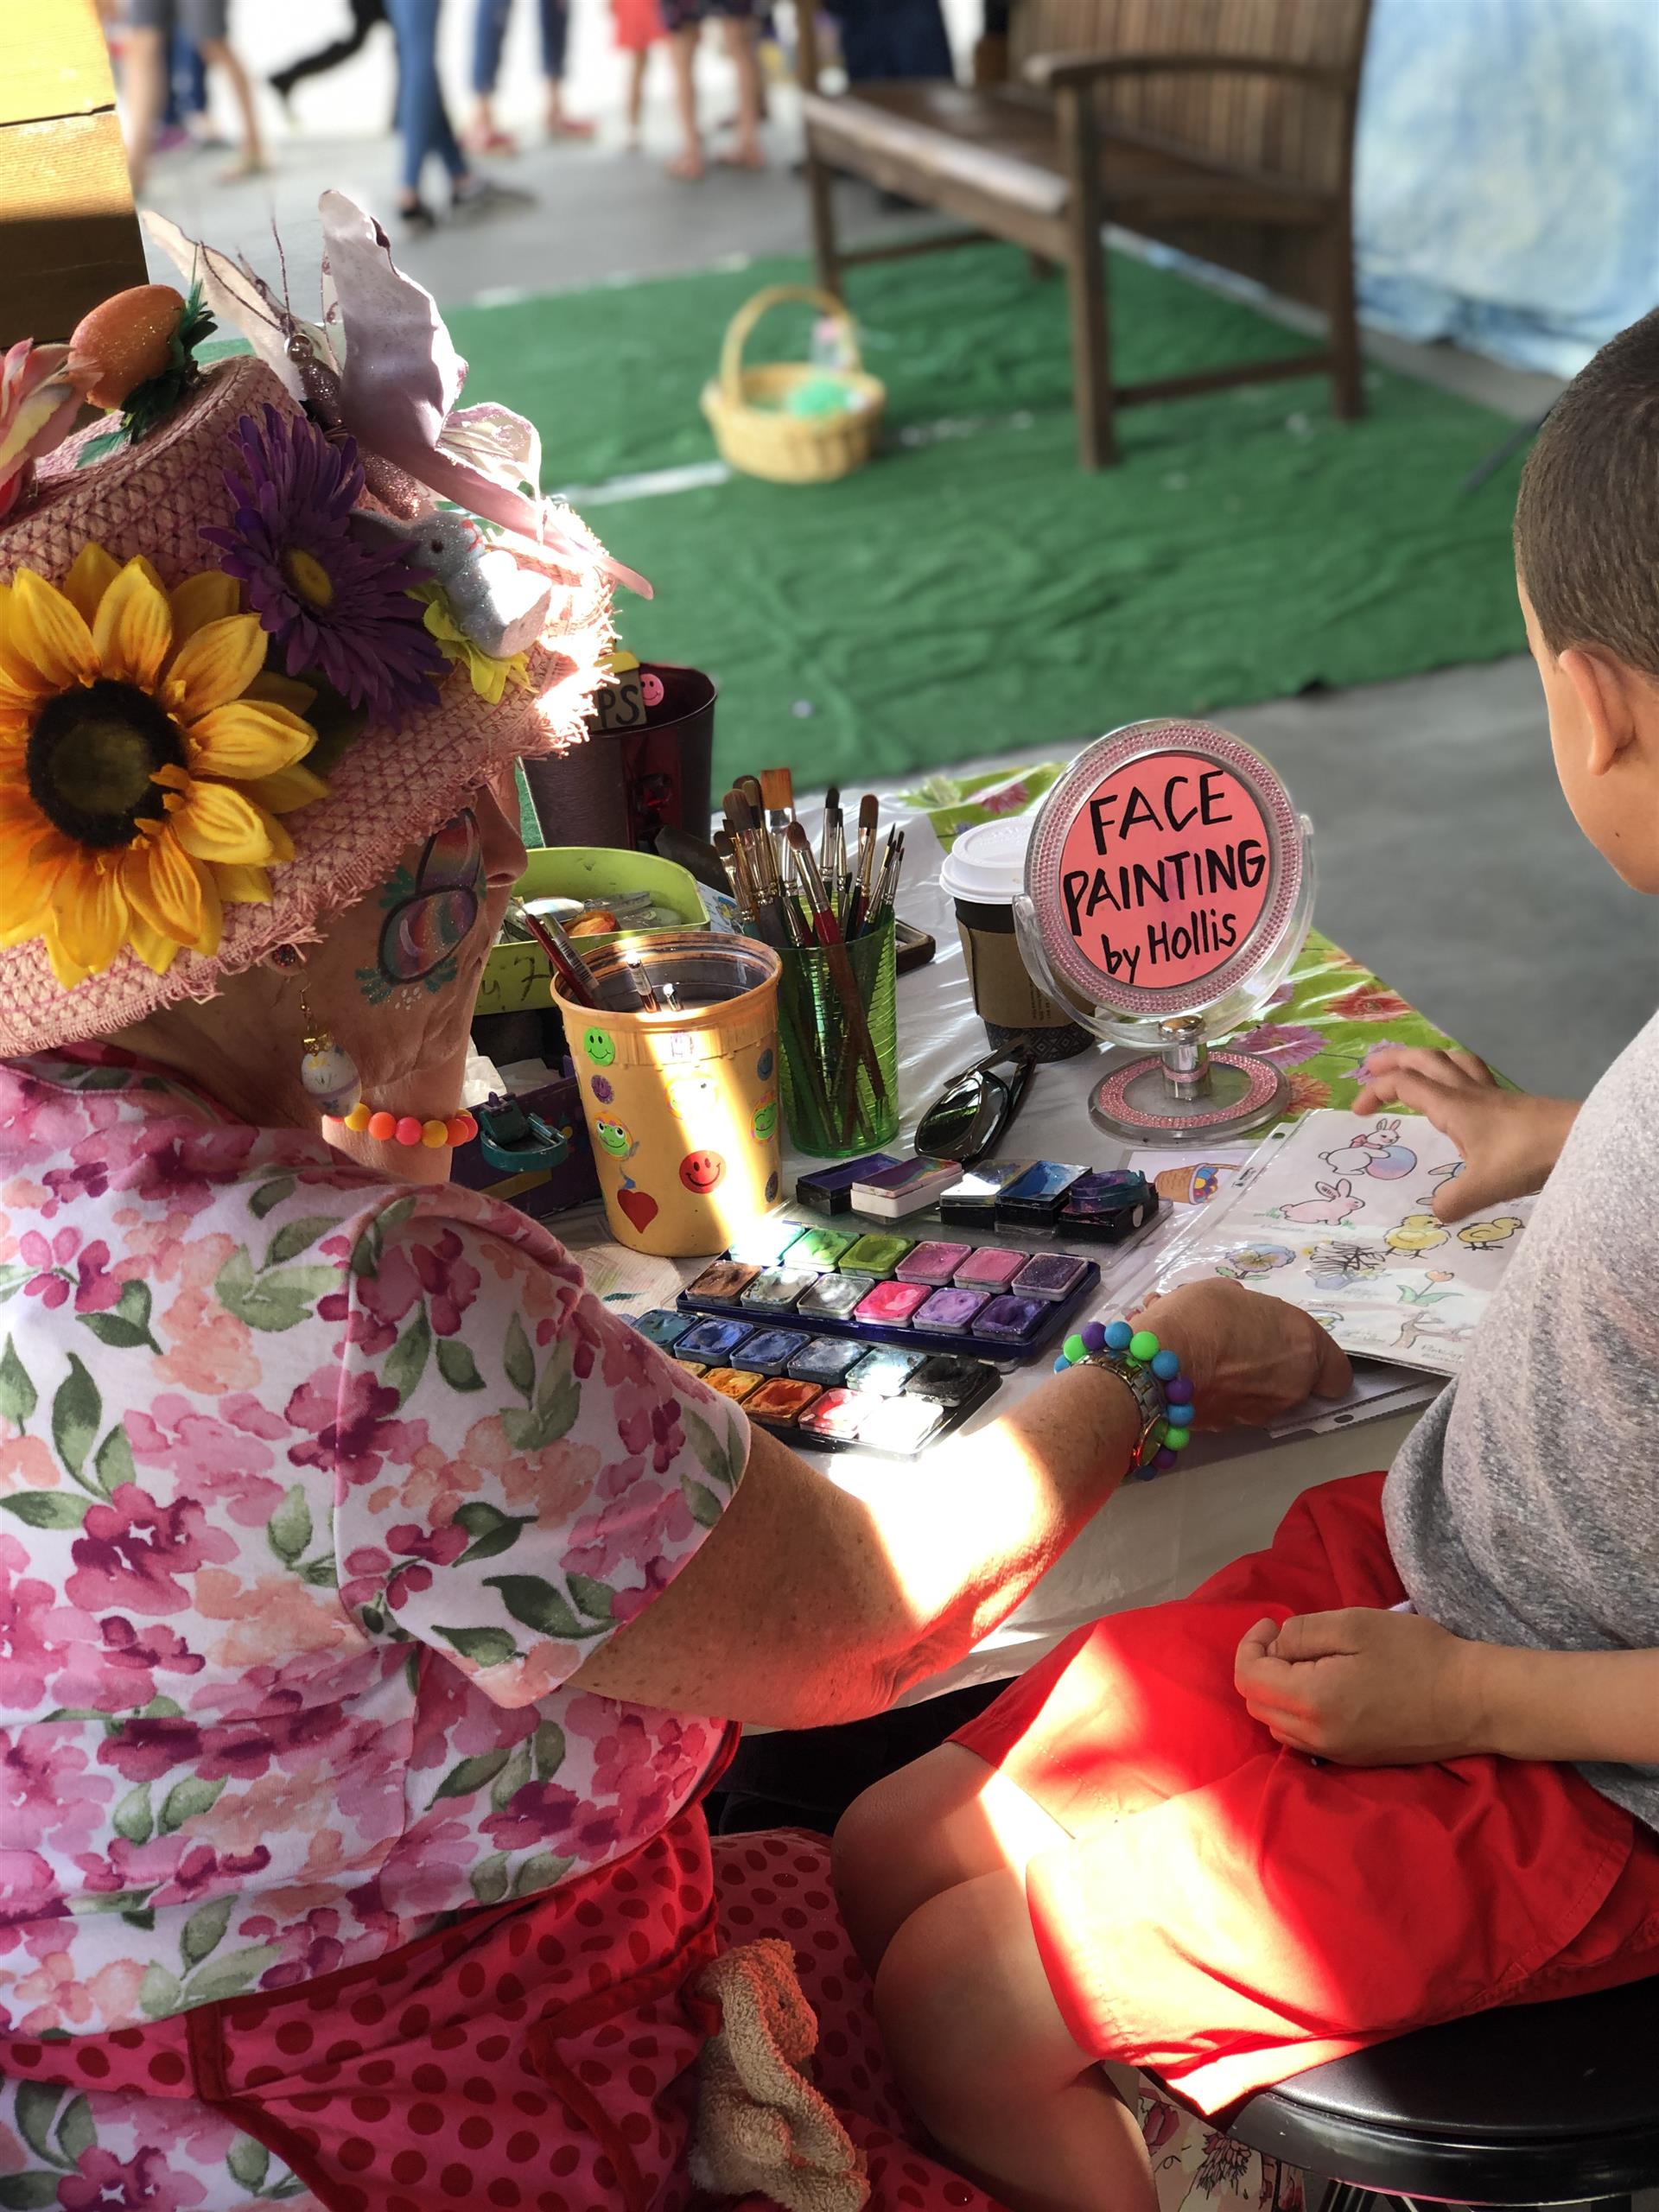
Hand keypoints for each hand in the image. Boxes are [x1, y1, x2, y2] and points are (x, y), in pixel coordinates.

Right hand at [1139, 1278, 1350, 1428]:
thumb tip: (1240, 1321)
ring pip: (1259, 1395)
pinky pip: (1228, 1405)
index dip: (1320, 1364)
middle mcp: (1291, 1387)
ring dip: (1239, 1380)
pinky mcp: (1227, 1428)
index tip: (1295, 1353)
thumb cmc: (1201, 1316)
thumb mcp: (1228, 1293)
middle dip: (1268, 1366)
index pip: (1338, 1374)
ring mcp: (1260, 1412)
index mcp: (1304, 1347)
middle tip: (1235, 1343)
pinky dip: (1215, 1393)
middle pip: (1293, 1381)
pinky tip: (1187, 1372)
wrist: (1157, 1364)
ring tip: (1201, 1355)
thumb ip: (1249, 1313)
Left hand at [1235, 1606, 1480, 1763]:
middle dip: (1261, 1667)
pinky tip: (1324, 1688)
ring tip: (1307, 1662)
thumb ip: (1303, 1633)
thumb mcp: (1354, 1625)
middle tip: (1289, 1640)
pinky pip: (1304, 1739)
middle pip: (1256, 1704)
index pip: (1248, 1677)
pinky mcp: (1354, 1759)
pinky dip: (1298, 1713)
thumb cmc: (1416, 1655)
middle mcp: (1316, 1737)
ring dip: (1277, 1692)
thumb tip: (1277, 1646)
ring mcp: (1335, 1753)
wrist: (1472, 1701)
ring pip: (1277, 1725)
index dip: (1251, 1644)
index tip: (1273, 1623)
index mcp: (1311, 1701)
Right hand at [1353, 1048, 1576, 1222]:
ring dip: (1426, 1059)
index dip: (1374, 1091)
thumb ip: (1453, 1202)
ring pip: (1451, 1059)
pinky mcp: (1510, 1100)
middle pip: (1423, 1059)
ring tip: (1414, 1070)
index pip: (1403, 1084)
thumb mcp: (1485, 1187)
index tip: (1358, 1112)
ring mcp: (1491, 1092)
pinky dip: (1455, 1072)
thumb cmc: (1527, 1156)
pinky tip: (1460, 1094)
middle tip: (1371, 1068)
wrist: (1579, 1138)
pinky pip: (1474, 1073)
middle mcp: (1467, 1092)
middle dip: (1392, 1060)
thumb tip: (1435, 1214)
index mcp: (1452, 1106)